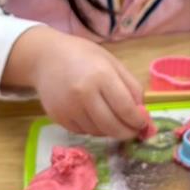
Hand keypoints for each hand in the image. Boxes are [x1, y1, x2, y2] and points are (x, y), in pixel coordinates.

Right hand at [6, 26, 146, 138]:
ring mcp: (69, 108)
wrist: (45, 58)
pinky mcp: (58, 118)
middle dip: (127, 133)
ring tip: (112, 119)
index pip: (126, 109)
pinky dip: (93, 129)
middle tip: (132, 132)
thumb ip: (131, 87)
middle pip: (113, 126)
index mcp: (102, 76)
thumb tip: (143, 114)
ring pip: (98, 132)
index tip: (143, 124)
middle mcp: (84, 94)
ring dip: (110, 130)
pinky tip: (93, 116)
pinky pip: (83, 132)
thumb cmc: (83, 56)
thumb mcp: (112, 63)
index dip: (138, 121)